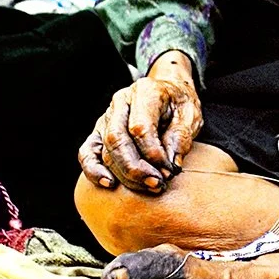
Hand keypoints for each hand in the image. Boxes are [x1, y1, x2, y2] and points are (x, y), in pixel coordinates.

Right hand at [79, 52, 202, 193]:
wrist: (170, 93)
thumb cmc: (179, 104)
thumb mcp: (191, 115)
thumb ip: (181, 138)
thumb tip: (171, 165)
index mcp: (145, 92)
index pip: (140, 127)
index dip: (153, 154)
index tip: (169, 170)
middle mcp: (121, 102)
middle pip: (118, 140)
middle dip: (136, 168)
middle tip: (157, 184)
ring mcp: (106, 116)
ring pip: (105, 149)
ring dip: (125, 174)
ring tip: (148, 186)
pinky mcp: (99, 132)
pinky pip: (88, 152)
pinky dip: (94, 170)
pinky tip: (109, 183)